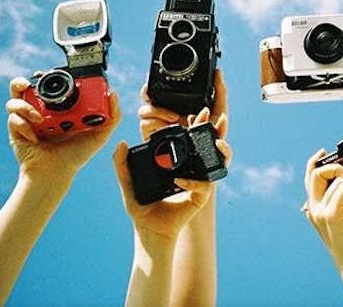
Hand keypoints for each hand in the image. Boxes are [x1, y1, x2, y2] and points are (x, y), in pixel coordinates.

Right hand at [6, 76, 120, 179]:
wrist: (56, 173)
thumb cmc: (76, 154)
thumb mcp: (100, 134)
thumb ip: (112, 115)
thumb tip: (112, 92)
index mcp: (59, 107)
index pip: (51, 84)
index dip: (50, 77)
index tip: (56, 76)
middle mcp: (40, 109)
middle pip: (25, 86)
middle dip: (25, 82)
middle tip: (33, 83)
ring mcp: (26, 119)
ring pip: (14, 99)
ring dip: (25, 105)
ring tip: (39, 119)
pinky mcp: (16, 130)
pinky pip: (13, 118)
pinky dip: (22, 124)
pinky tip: (34, 136)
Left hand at [113, 110, 232, 239]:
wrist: (148, 229)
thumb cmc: (140, 207)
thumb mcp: (128, 182)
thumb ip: (121, 164)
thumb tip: (121, 143)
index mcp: (178, 163)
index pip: (190, 139)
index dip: (196, 124)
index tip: (194, 113)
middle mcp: (191, 170)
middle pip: (210, 146)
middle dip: (218, 131)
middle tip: (218, 119)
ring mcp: (198, 182)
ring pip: (217, 163)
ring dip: (221, 151)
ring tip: (217, 143)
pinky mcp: (200, 198)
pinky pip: (204, 186)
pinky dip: (193, 181)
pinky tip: (179, 180)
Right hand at [139, 69, 227, 140]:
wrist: (207, 162)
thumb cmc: (212, 135)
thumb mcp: (219, 111)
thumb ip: (220, 92)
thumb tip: (219, 72)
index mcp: (178, 103)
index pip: (160, 89)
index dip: (154, 82)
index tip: (154, 78)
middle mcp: (165, 112)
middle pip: (147, 97)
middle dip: (147, 92)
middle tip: (151, 92)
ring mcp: (158, 125)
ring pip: (144, 110)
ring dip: (159, 111)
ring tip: (176, 118)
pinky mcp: (154, 138)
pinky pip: (146, 126)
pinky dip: (158, 123)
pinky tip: (172, 125)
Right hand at [304, 150, 342, 276]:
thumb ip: (338, 198)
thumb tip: (340, 179)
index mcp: (313, 206)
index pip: (308, 177)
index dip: (314, 161)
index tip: (323, 152)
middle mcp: (313, 208)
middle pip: (317, 172)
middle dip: (336, 169)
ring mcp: (320, 211)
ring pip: (339, 181)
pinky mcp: (330, 214)